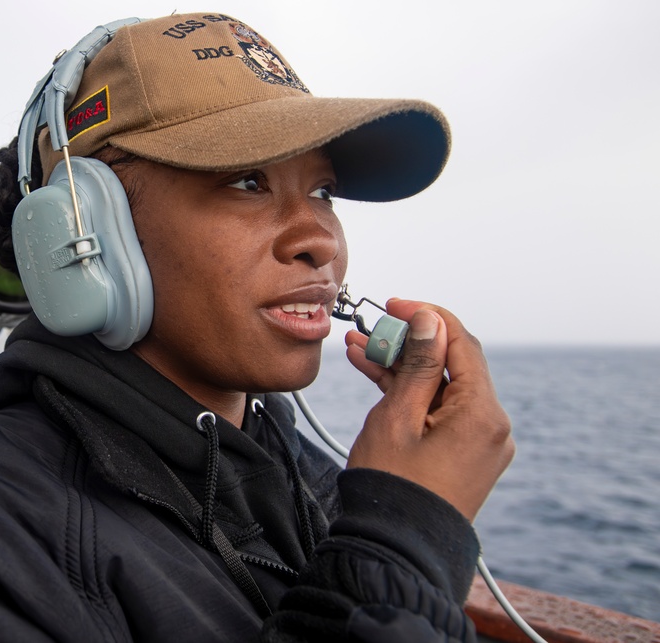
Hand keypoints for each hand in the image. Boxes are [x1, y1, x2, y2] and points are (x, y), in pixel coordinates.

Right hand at [344, 299, 514, 520]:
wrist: (396, 547)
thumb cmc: (393, 486)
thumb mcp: (398, 416)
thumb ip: (417, 364)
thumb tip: (429, 321)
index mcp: (483, 414)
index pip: (461, 343)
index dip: (427, 316)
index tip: (394, 304)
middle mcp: (491, 426)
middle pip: (451, 364)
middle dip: (408, 342)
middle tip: (370, 330)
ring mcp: (480, 442)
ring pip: (441, 387)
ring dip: (404, 368)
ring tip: (360, 350)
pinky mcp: (464, 454)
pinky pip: (439, 410)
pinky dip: (411, 394)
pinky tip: (376, 377)